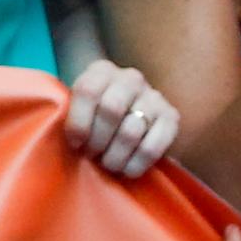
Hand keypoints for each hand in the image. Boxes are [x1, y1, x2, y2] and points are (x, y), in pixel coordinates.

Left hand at [60, 57, 178, 180]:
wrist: (127, 114)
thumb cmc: (92, 116)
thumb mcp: (76, 106)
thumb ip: (68, 115)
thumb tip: (71, 143)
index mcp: (101, 70)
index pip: (88, 90)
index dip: (78, 122)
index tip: (74, 144)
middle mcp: (130, 78)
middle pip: (111, 110)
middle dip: (97, 141)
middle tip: (92, 156)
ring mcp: (153, 96)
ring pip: (131, 132)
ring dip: (115, 156)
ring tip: (108, 164)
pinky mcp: (171, 117)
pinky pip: (153, 146)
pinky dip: (136, 164)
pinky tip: (127, 170)